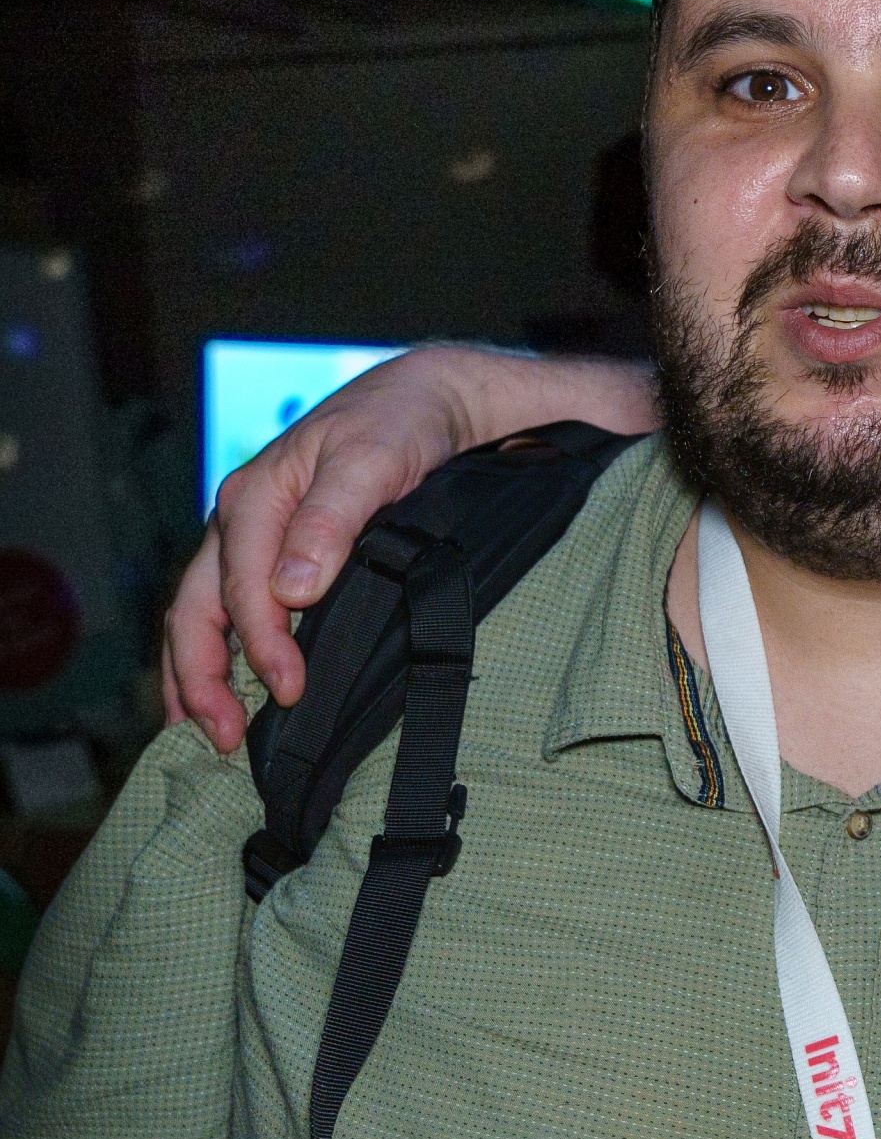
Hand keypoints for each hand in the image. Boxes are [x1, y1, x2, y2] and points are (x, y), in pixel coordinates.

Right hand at [162, 348, 658, 749]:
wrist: (426, 398)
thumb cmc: (400, 421)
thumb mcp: (373, 460)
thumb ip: (331, 521)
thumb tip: (290, 589)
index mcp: (254, 498)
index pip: (240, 588)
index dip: (262, 646)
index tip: (291, 692)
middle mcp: (242, 519)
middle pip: (197, 608)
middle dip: (200, 678)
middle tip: (228, 740)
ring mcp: (255, 535)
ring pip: (203, 613)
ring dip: (198, 674)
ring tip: (212, 732)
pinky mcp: (278, 548)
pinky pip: (232, 605)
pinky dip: (224, 652)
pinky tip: (233, 691)